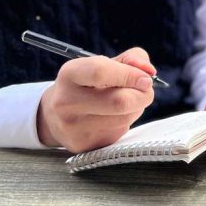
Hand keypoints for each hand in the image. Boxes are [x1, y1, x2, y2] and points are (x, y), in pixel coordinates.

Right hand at [37, 47, 155, 151]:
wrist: (55, 116)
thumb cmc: (89, 83)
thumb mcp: (106, 62)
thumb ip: (132, 59)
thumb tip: (149, 72)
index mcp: (70, 74)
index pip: (101, 72)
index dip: (130, 74)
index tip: (147, 78)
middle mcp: (67, 102)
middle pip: (119, 101)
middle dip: (142, 94)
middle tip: (147, 89)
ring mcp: (73, 128)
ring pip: (124, 118)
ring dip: (136, 108)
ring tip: (128, 101)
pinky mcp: (84, 146)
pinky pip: (119, 132)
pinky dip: (126, 121)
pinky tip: (115, 116)